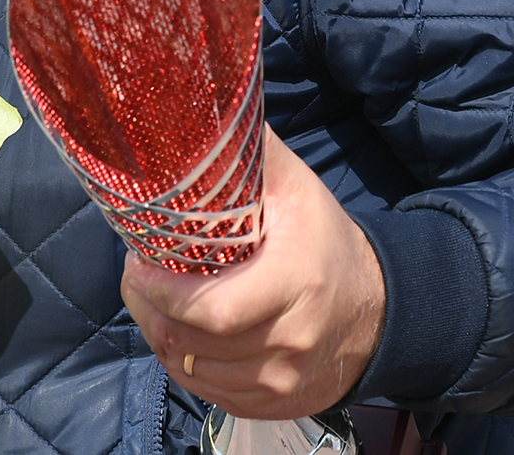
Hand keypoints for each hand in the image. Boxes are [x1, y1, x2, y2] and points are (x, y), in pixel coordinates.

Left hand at [119, 127, 385, 420]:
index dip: (161, 293)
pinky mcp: (276, 404)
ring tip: (155, 302)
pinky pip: (208, 393)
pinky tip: (181, 333)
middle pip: (192, 343)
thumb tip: (195, 108)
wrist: (376, 305)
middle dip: (149, 310)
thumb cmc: (322, 238)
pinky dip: (185, 365)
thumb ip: (248, 150)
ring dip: (161, 337)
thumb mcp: (294, 186)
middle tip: (136, 279)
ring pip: (192, 371)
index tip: (138, 263)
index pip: (211, 309)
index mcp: (296, 282)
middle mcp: (293, 339)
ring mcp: (285, 380)